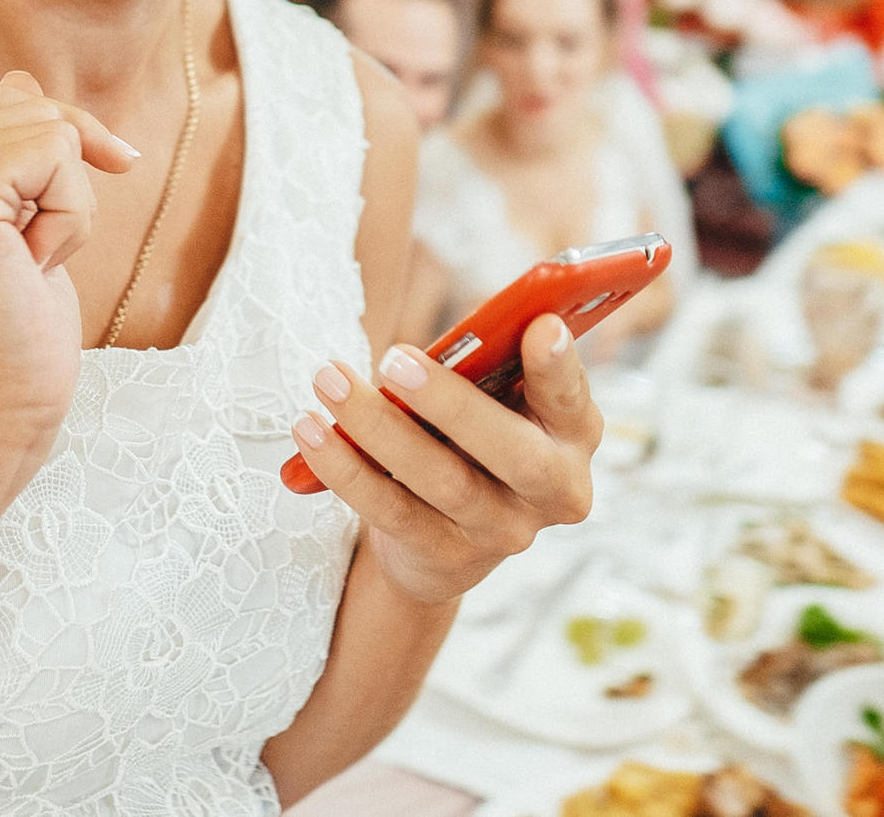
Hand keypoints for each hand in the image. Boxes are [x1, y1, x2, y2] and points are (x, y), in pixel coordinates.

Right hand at [0, 71, 138, 477]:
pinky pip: (56, 153)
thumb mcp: (14, 222)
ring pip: (50, 127)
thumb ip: (8, 153)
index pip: (12, 101)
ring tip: (25, 265)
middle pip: (33, 104)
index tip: (51, 234)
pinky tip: (30, 268)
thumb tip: (22, 82)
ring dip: (70, 205)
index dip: (62, 152)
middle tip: (26, 262)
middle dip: (65, 182)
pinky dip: (70, 216)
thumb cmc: (15, 333)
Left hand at [287, 315, 599, 604]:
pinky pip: (390, 511)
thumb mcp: (495, 397)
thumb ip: (491, 365)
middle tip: (393, 359)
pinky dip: (345, 468)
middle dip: (451, 403)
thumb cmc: (474, 434)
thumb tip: (464, 334)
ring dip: (378, 427)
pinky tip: (310, 429)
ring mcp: (502, 532)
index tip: (540, 324)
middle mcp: (553, 491)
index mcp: (573, 434)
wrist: (446, 537)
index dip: (559, 366)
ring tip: (330, 379)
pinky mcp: (446, 558)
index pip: (573, 399)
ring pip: (442, 481)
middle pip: (512, 453)